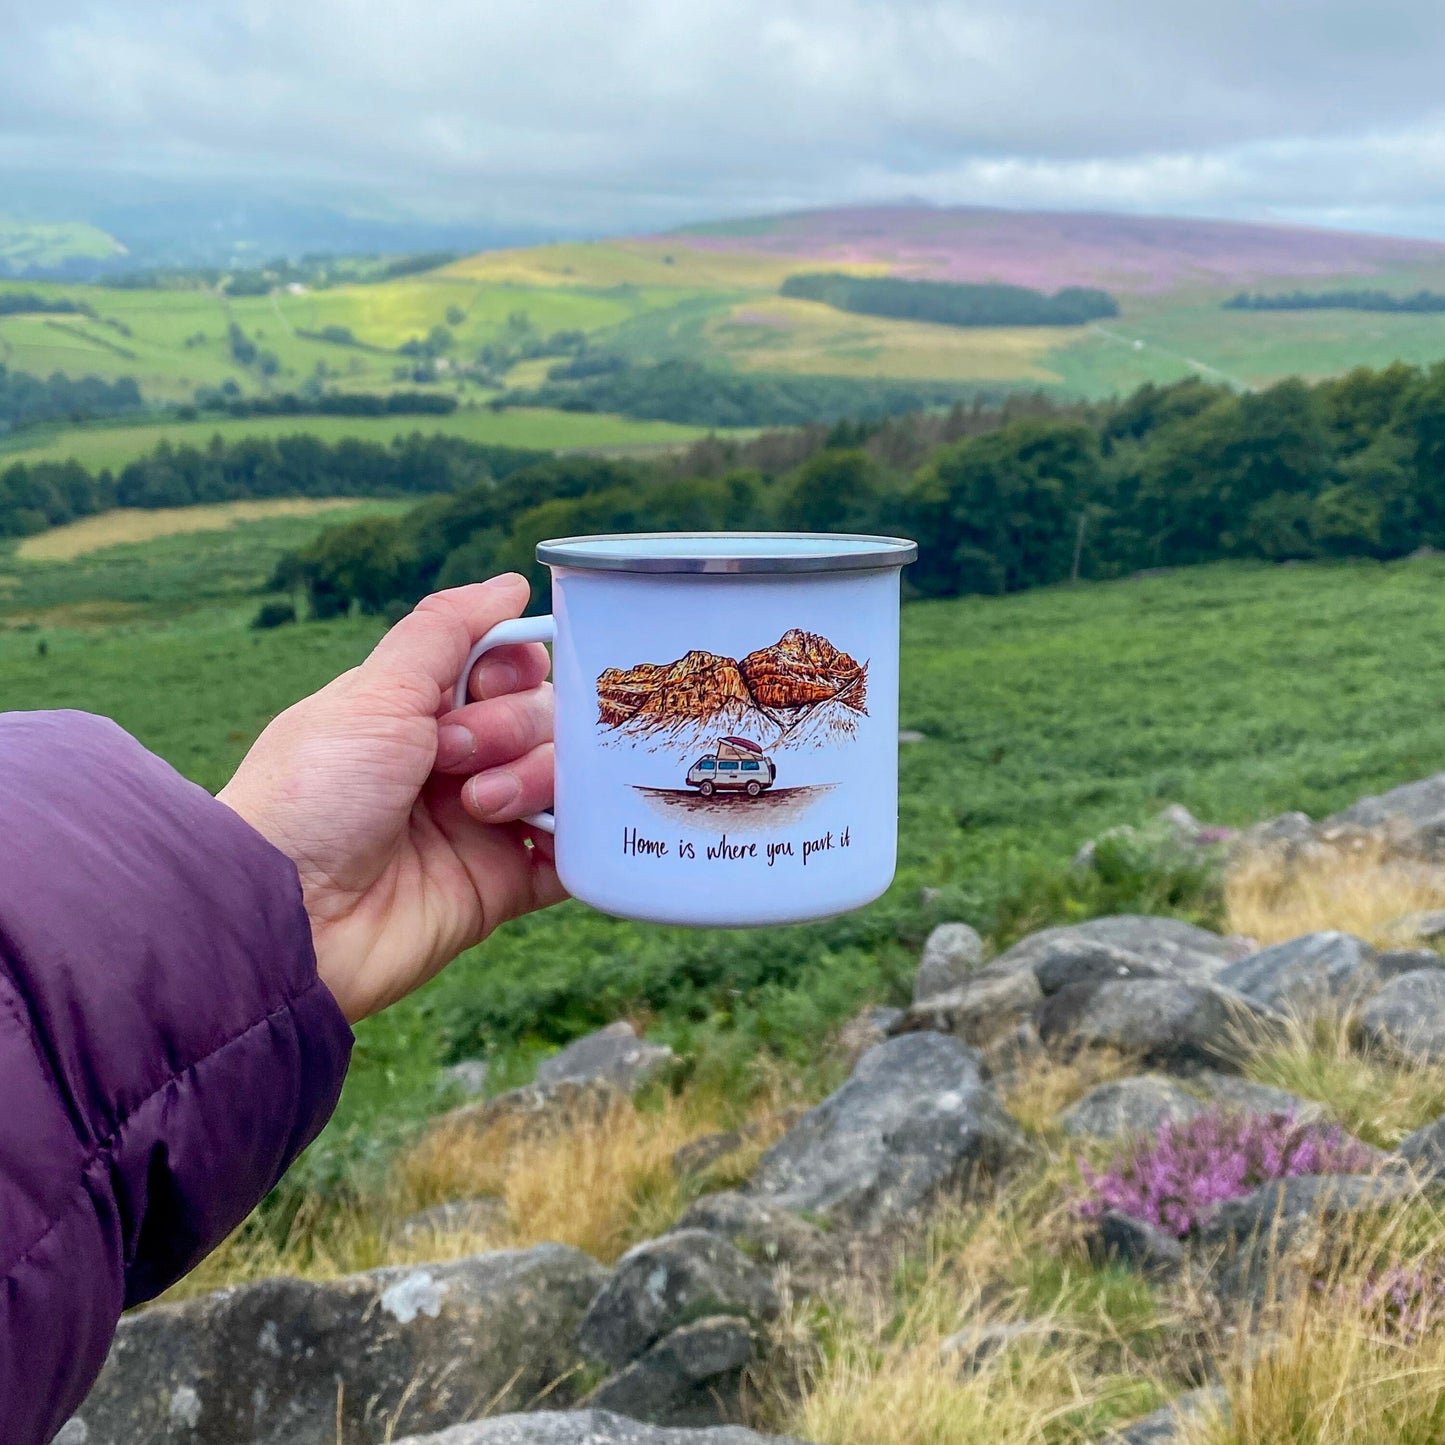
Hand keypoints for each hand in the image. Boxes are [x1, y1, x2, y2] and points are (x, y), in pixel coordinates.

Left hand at [218, 575, 564, 1022]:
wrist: (289, 918)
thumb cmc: (314, 794)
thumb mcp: (374, 692)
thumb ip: (446, 631)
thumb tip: (510, 584)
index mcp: (418, 712)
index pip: (506, 669)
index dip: (513, 669)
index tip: (485, 683)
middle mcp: (456, 763)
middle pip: (543, 717)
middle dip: (511, 726)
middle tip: (453, 755)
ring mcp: (483, 825)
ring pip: (564, 777)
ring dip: (534, 779)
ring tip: (479, 808)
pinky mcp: (503, 885)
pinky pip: (573, 854)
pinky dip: (580, 839)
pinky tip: (562, 833)